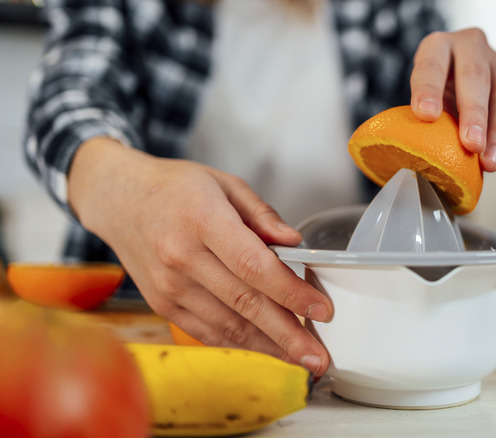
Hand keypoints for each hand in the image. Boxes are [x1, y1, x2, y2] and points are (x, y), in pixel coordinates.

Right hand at [68, 138, 331, 374]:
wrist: (119, 199)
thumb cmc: (176, 188)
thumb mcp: (225, 183)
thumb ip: (263, 215)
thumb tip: (295, 242)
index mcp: (203, 220)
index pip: (254, 266)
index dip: (291, 292)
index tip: (322, 310)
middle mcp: (182, 257)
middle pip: (245, 304)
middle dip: (288, 334)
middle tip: (320, 355)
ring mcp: (169, 286)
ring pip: (228, 326)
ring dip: (270, 347)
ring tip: (303, 358)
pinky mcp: (163, 304)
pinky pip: (208, 332)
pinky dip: (241, 344)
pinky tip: (268, 350)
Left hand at [409, 28, 495, 171]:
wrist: (467, 81)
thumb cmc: (439, 91)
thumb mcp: (425, 95)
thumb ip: (426, 115)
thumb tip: (423, 152)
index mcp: (437, 46)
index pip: (431, 65)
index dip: (428, 90)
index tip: (426, 115)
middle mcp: (470, 46)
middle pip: (474, 76)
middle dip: (474, 112)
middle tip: (471, 143)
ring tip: (489, 160)